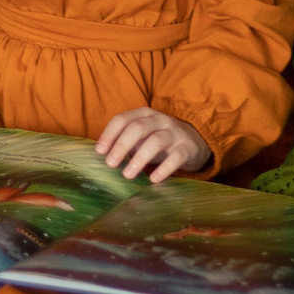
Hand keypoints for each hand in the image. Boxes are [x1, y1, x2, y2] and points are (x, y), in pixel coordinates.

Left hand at [94, 106, 209, 181]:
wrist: (193, 141)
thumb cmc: (158, 140)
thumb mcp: (142, 136)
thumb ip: (124, 142)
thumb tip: (101, 158)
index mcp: (144, 114)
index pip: (123, 119)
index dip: (109, 134)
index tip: (99, 151)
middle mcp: (159, 119)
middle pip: (138, 128)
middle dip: (121, 145)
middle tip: (110, 164)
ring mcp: (174, 133)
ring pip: (155, 141)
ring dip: (139, 159)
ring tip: (128, 175)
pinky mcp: (186, 148)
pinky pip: (175, 157)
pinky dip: (164, 169)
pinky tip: (153, 179)